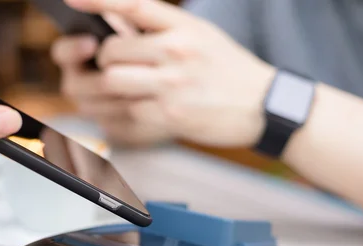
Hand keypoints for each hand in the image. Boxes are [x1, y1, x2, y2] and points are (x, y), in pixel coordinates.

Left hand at [57, 0, 275, 147]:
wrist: (264, 107)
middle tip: (109, 67)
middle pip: (108, 53)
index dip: (98, 0)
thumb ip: (159, 28)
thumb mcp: (200, 35)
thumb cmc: (228, 70)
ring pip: (108, 84)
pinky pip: (122, 115)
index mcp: (183, 26)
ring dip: (102, 90)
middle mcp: (175, 52)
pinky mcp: (167, 117)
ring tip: (114, 90)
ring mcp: (170, 86)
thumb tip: (113, 25)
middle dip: (101, 62)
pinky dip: (117, 115)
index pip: (133, 5)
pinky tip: (130, 111)